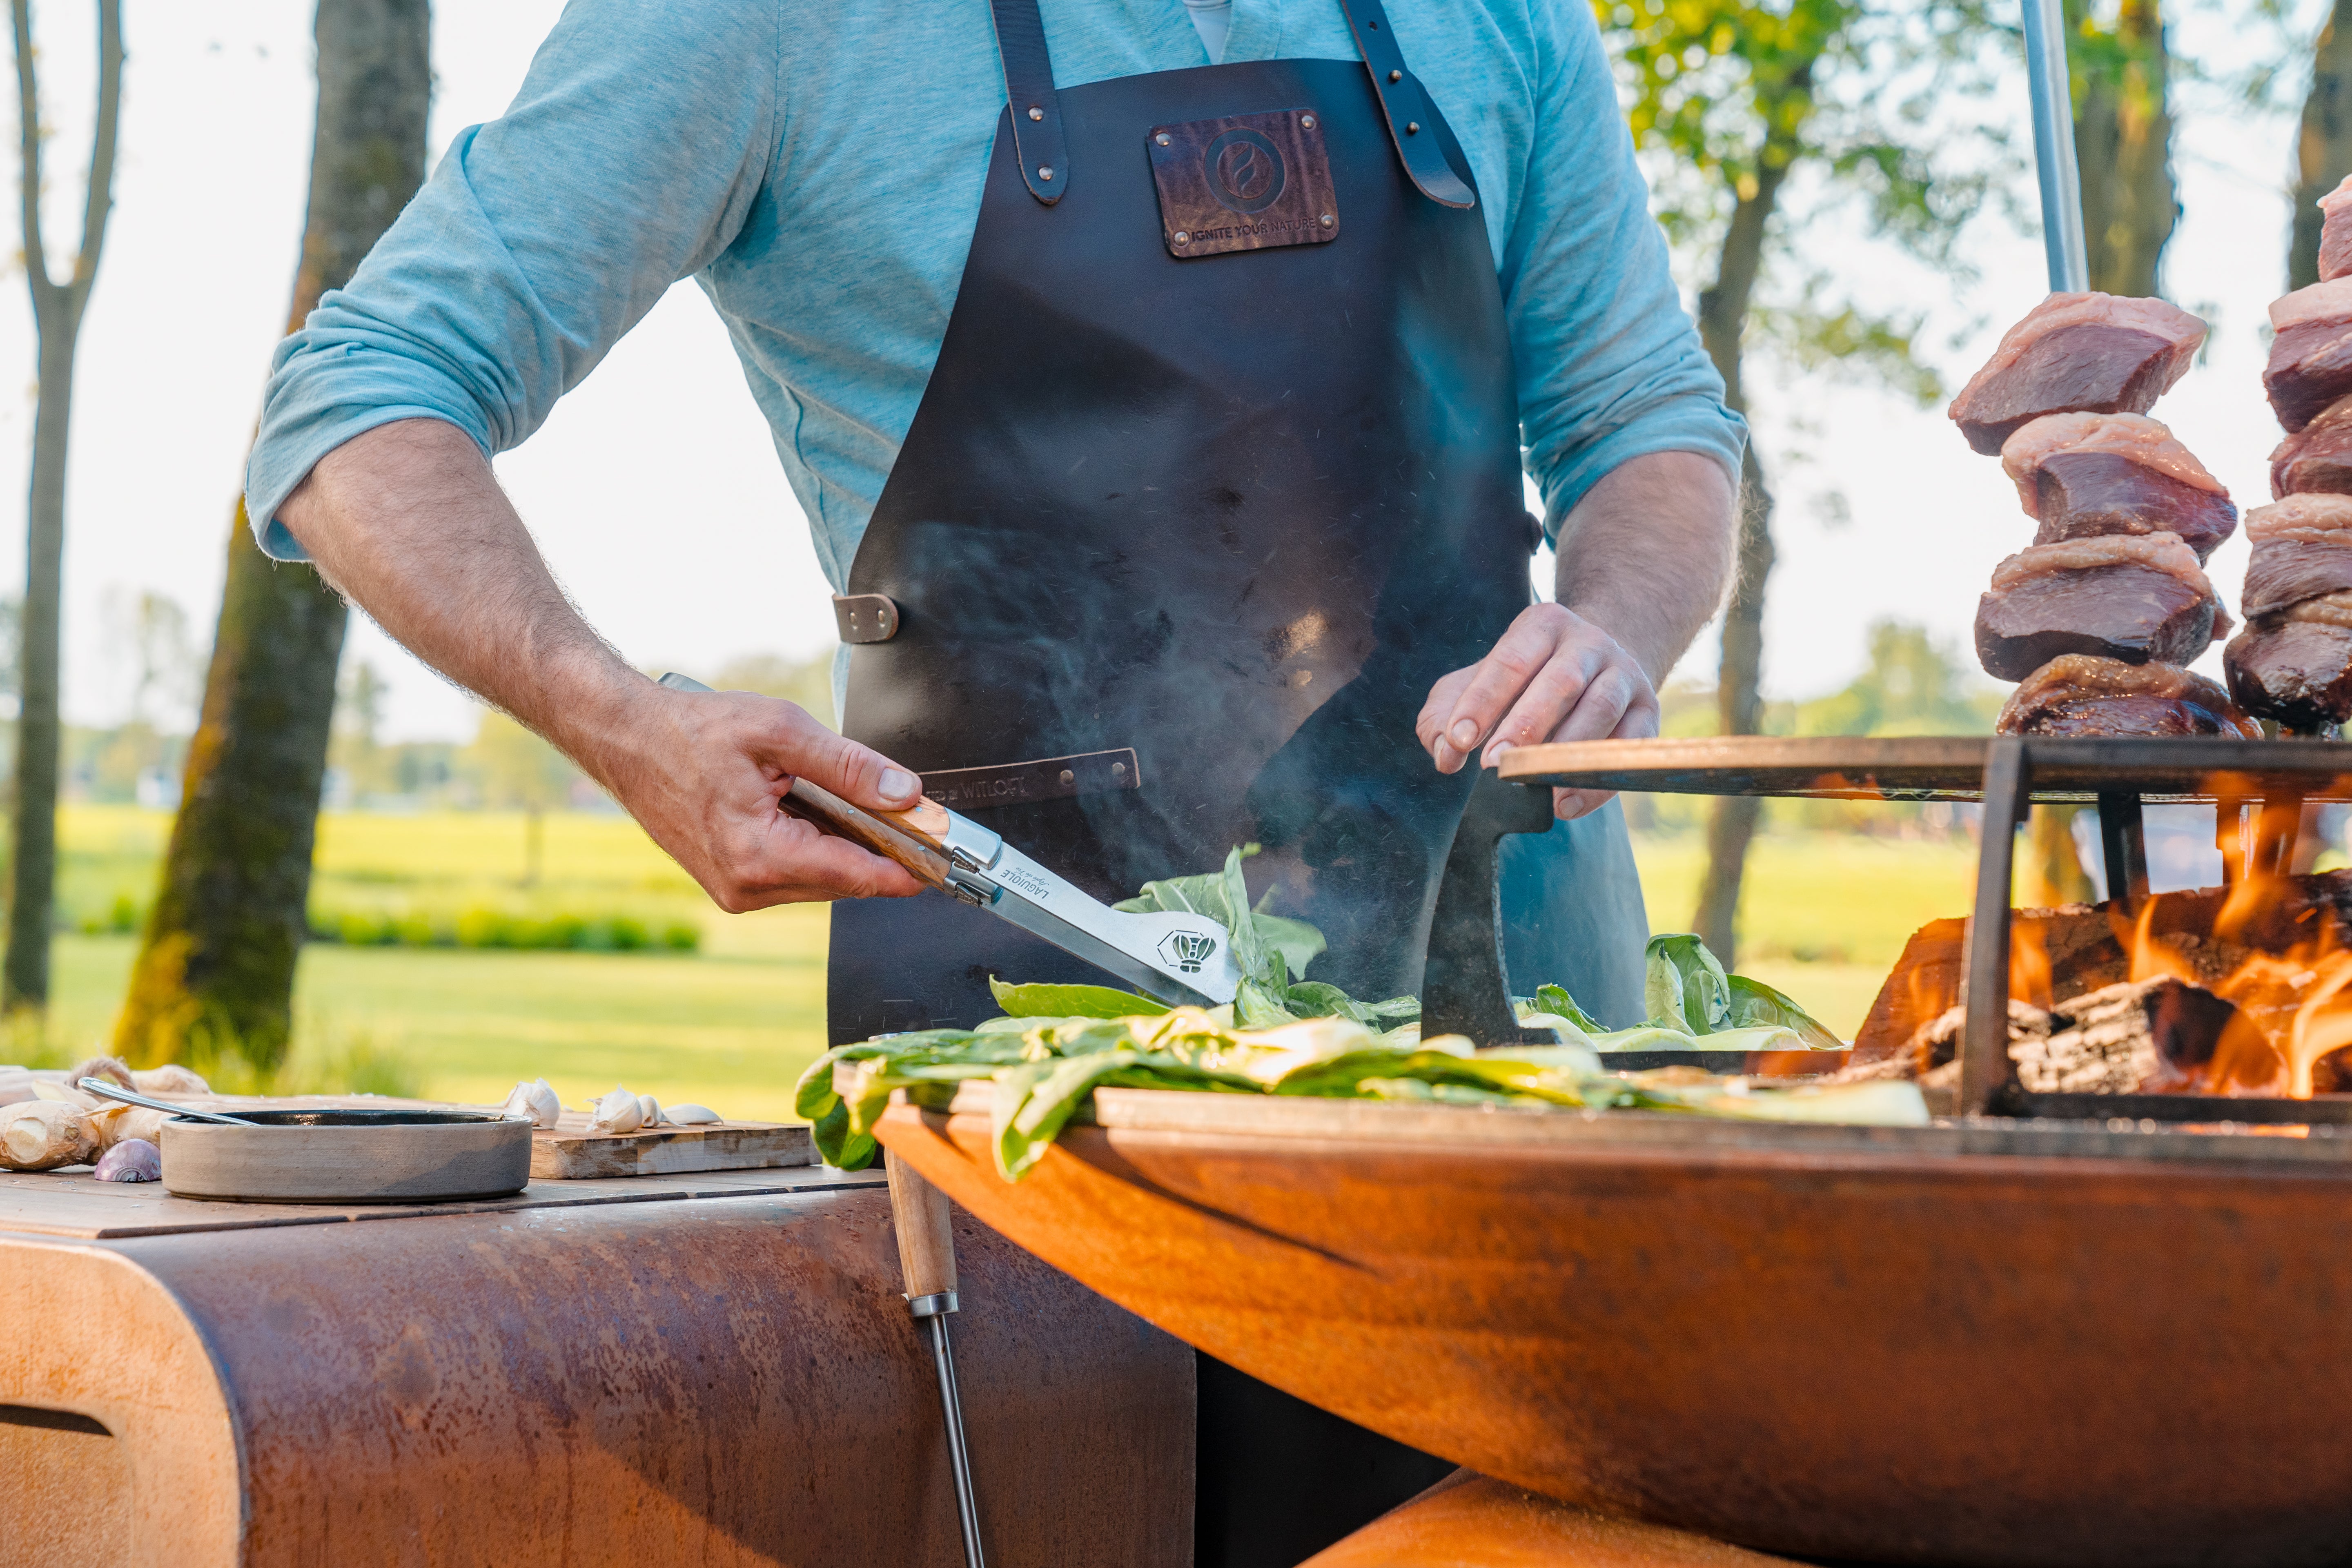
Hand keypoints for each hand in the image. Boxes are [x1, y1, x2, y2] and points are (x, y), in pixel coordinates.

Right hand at [596, 683, 929, 909]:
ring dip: (841, 844)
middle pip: (843, 880)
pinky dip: (812, 844)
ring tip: (830, 794)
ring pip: (821, 877)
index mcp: (758, 857)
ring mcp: (736, 891)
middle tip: (906, 812)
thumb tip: (905, 793)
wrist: (625, 738)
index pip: (857, 875)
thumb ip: (850, 766)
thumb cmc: (689, 730)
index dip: (907, 868)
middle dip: (877, 849)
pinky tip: (803, 808)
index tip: (945, 861)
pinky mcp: (731, 883)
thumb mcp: (780, 731)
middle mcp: (746, 887)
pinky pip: (794, 872)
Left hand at [1416, 602, 1659, 819]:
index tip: (1460, 739)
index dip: (1483, 701)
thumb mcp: (1477, 682)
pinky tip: (1564, 804)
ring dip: (1565, 750)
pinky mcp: (1648, 709)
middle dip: (1525, 725)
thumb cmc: (1522, 679)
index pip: (1510, 660)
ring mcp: (1624, 674)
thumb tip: (1445, 754)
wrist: (1596, 665)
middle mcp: (1588, 642)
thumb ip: (1446, 714)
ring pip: (1601, 709)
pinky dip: (1598, 779)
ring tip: (1532, 785)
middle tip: (1493, 765)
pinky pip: (1630, 745)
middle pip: (1561, 681)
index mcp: (1541, 625)